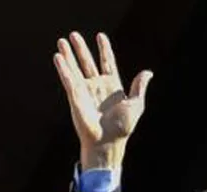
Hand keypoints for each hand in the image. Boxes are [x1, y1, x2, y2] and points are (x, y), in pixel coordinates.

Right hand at [53, 32, 153, 170]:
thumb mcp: (136, 105)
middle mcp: (97, 87)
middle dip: (80, 49)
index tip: (100, 36)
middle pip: (87, 63)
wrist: (107, 142)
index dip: (104, 49)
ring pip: (75, 69)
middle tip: (74, 35)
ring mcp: (85, 91)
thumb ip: (139, 87)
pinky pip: (68, 80)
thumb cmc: (122, 127)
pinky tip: (58, 57)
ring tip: (61, 41)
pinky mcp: (75, 97)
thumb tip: (148, 72)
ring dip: (68, 55)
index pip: (107, 62)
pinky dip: (63, 68)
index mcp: (112, 86)